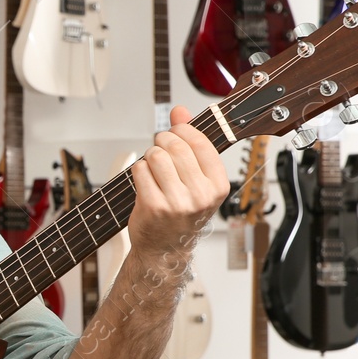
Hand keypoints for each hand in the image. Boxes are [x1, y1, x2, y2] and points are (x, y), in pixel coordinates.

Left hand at [128, 107, 229, 262]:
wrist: (165, 248)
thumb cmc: (182, 211)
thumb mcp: (196, 179)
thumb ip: (191, 142)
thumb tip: (180, 110)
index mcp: (218, 186)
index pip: (200, 143)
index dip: (183, 130)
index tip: (176, 131)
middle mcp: (201, 195)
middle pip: (175, 146)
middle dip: (163, 140)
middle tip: (159, 146)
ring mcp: (177, 203)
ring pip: (156, 156)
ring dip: (150, 155)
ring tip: (153, 165)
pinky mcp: (153, 206)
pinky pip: (140, 170)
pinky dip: (139, 169)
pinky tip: (144, 179)